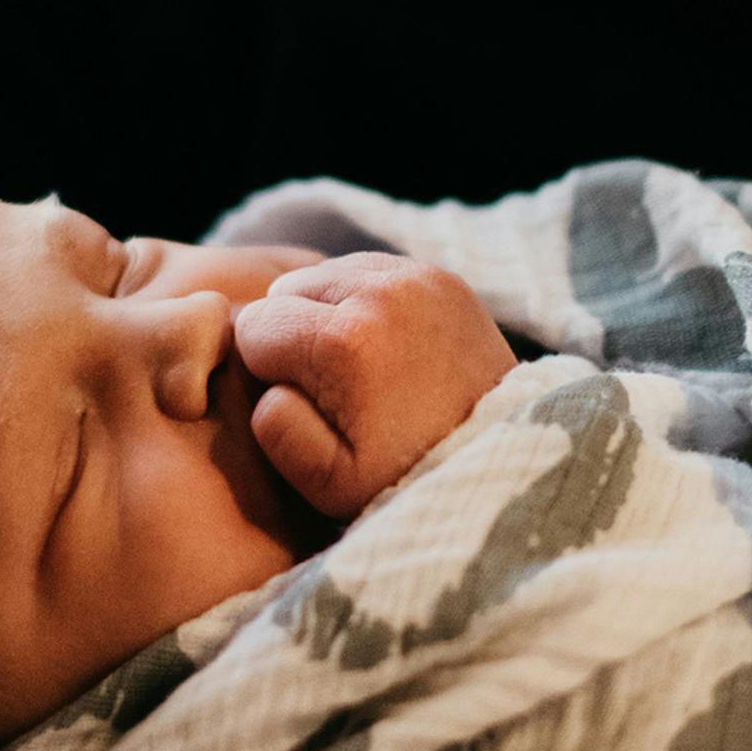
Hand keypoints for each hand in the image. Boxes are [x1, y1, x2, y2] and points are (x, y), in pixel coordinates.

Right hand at [233, 252, 521, 519]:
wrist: (498, 464)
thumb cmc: (405, 478)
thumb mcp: (327, 482)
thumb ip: (275, 428)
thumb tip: (266, 382)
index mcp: (343, 341)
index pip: (253, 326)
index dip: (265, 370)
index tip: (301, 401)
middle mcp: (379, 292)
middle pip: (286, 289)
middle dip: (292, 333)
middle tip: (327, 385)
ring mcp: (416, 276)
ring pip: (326, 272)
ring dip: (325, 311)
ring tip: (354, 365)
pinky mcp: (442, 276)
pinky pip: (370, 268)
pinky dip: (363, 298)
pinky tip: (380, 344)